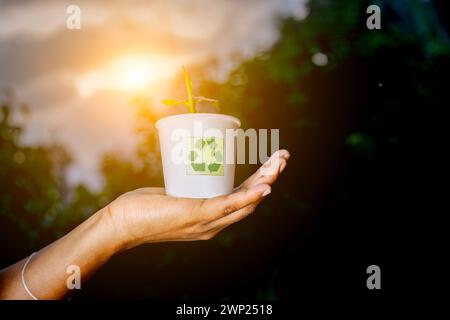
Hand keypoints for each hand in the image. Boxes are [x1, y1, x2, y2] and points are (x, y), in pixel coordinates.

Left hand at [106, 150, 289, 249]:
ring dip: (265, 181)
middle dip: (271, 177)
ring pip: (245, 201)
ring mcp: (207, 222)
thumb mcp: (174, 194)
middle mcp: (214, 224)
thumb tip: (192, 165)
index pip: (244, 199)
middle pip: (251, 200)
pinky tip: (264, 187)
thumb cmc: (144, 209)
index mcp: (211, 218)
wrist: (121, 224)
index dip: (262, 181)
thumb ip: (187, 186)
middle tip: (283, 156)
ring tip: (279, 163)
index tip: (272, 161)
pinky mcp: (197, 216)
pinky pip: (228, 205)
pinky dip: (248, 197)